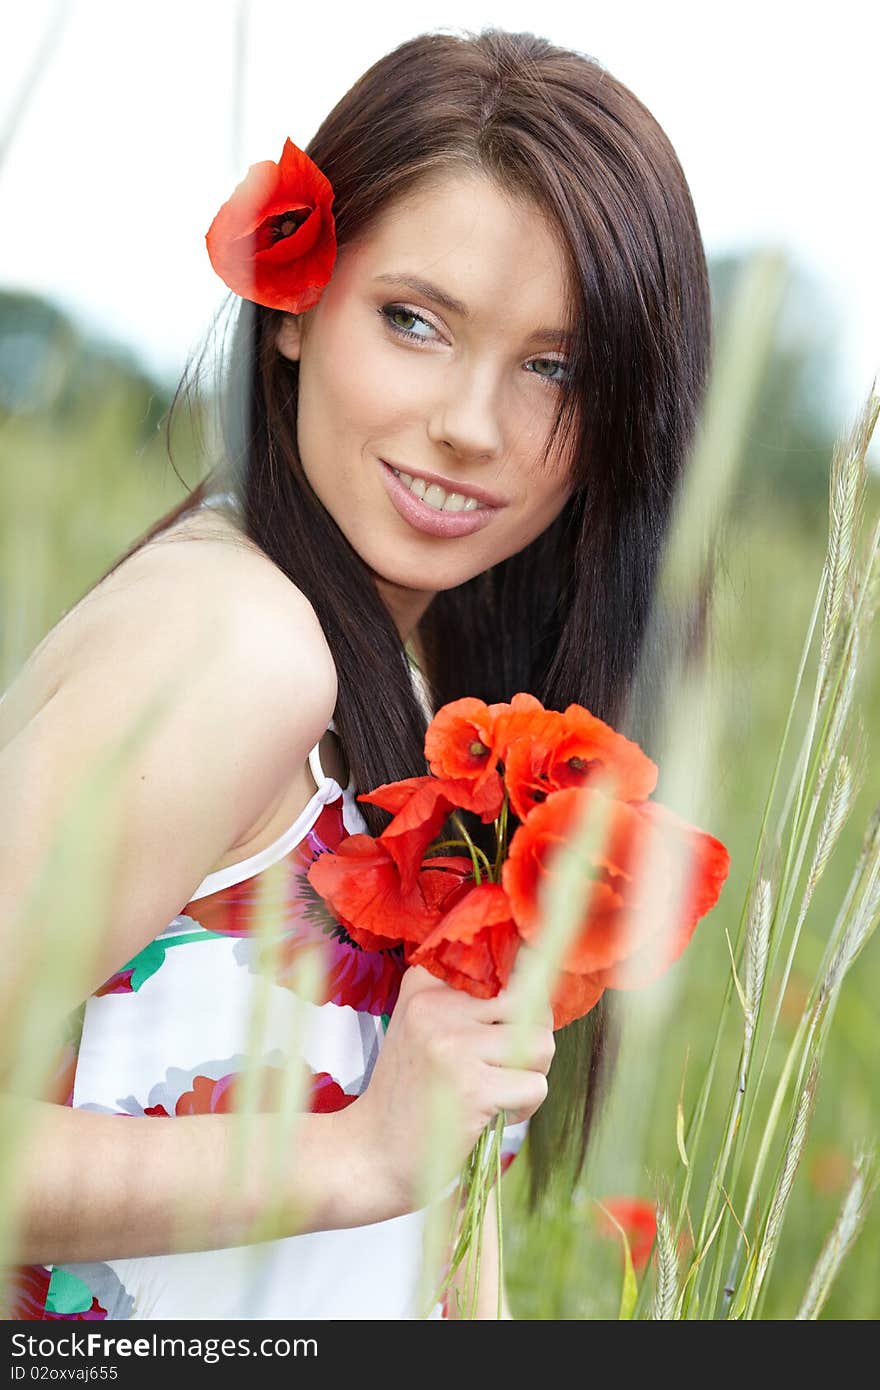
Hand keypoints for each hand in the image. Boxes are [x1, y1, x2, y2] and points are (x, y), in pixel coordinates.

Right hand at [341, 962, 554, 1213]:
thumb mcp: (424, 1027)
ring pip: (540, 1044)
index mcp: (425, 984)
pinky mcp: (471, 1087)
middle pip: (531, 1004)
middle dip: (532, 1040)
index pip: (503, 966)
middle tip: (504, 1068)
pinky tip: (494, 1114)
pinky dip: (526, 1106)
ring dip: (531, 1074)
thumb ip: (469, 1001)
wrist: (372, 1152)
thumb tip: (538, 980)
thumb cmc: (411, 1091)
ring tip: (499, 1091)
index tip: (502, 1027)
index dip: (520, 999)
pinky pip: (535, 1086)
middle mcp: (437, 1005)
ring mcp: (454, 1045)